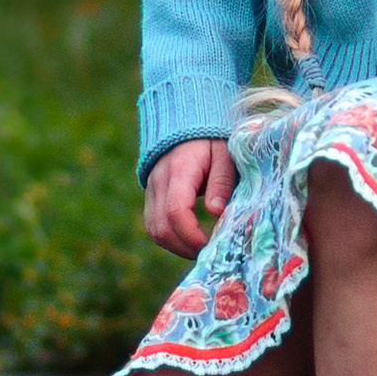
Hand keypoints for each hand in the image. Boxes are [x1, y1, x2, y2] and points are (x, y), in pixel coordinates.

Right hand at [143, 137, 235, 256]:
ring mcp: (151, 189)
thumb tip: (216, 213)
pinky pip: (153, 224)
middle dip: (183, 246)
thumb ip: (221, 182)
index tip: (210, 244)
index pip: (176, 211)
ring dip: (175, 246)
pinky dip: (169, 237)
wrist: (188, 122)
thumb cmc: (213, 140)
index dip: (191, 234)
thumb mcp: (225, 155)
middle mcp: (159, 181)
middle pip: (160, 226)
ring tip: (200, 249)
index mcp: (180, 170)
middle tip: (208, 253)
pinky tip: (189, 240)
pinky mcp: (151, 195)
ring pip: (153, 229)